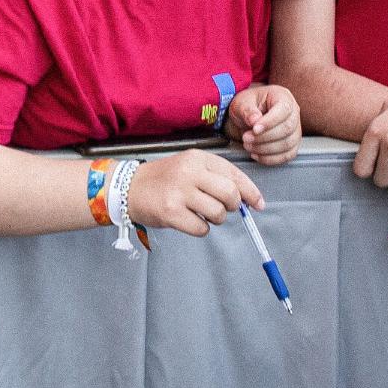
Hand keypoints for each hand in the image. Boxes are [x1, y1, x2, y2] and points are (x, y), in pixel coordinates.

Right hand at [125, 149, 263, 236]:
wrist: (129, 188)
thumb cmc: (164, 179)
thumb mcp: (189, 167)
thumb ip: (216, 177)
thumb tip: (247, 199)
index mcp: (198, 158)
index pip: (234, 174)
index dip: (251, 191)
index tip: (258, 204)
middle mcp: (189, 172)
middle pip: (230, 194)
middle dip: (233, 206)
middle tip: (225, 208)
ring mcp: (180, 192)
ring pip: (218, 213)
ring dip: (216, 219)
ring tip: (202, 213)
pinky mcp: (171, 212)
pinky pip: (202, 228)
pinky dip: (201, 229)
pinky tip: (189, 220)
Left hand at [226, 84, 301, 165]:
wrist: (248, 117)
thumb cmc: (247, 106)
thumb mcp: (242, 103)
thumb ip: (247, 110)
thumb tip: (254, 120)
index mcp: (283, 97)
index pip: (283, 110)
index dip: (269, 122)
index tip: (254, 129)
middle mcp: (293, 113)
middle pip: (287, 129)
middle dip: (264, 137)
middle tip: (246, 138)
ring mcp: (296, 130)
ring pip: (288, 144)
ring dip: (266, 149)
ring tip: (248, 145)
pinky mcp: (292, 144)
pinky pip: (287, 155)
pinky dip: (271, 159)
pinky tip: (256, 154)